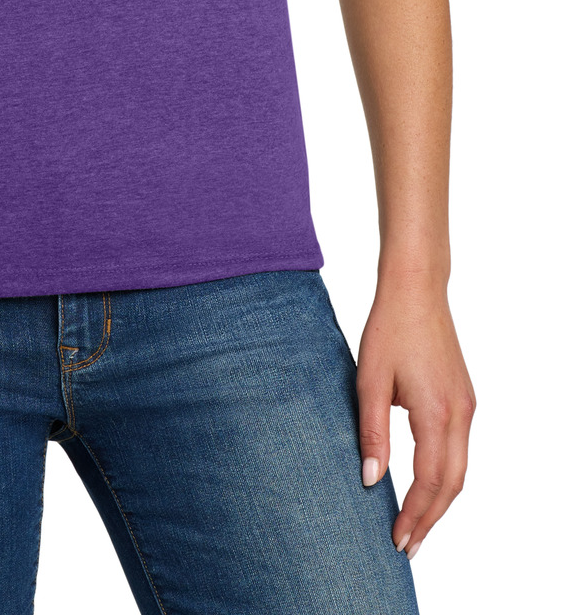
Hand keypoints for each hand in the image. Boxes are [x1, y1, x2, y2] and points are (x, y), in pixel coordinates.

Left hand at [356, 274, 476, 560]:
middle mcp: (460, 414)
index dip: (415, 515)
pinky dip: (445, 476)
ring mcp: (466, 406)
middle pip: (452, 484)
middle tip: (408, 546)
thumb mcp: (369, 380)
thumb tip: (371, 481)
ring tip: (415, 525)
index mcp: (437, 412)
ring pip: (460, 469)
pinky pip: (459, 449)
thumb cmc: (389, 328)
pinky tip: (426, 486)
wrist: (416, 288)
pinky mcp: (463, 398)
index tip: (397, 540)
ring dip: (440, 501)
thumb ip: (372, 432)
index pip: (431, 481)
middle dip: (431, 519)